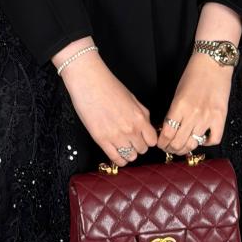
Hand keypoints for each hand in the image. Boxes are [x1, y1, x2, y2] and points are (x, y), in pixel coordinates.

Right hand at [54, 40, 157, 165]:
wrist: (89, 82)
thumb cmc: (109, 86)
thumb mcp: (132, 98)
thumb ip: (142, 114)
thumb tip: (146, 126)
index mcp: (139, 117)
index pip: (152, 140)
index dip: (148, 139)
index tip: (144, 138)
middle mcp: (130, 129)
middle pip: (142, 149)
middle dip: (138, 145)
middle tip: (132, 140)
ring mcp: (116, 136)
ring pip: (130, 156)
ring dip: (128, 152)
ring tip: (123, 145)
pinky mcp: (101, 140)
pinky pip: (116, 158)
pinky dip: (118, 158)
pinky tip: (116, 152)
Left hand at [156, 51, 233, 154]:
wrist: (213, 63)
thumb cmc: (194, 74)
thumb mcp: (177, 93)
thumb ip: (174, 112)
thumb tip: (168, 129)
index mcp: (179, 106)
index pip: (167, 133)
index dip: (162, 143)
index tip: (161, 144)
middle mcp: (193, 114)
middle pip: (178, 142)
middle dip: (171, 149)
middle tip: (170, 148)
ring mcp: (208, 117)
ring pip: (194, 144)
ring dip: (186, 148)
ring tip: (183, 147)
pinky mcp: (220, 117)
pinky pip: (214, 139)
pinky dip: (206, 142)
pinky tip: (202, 138)